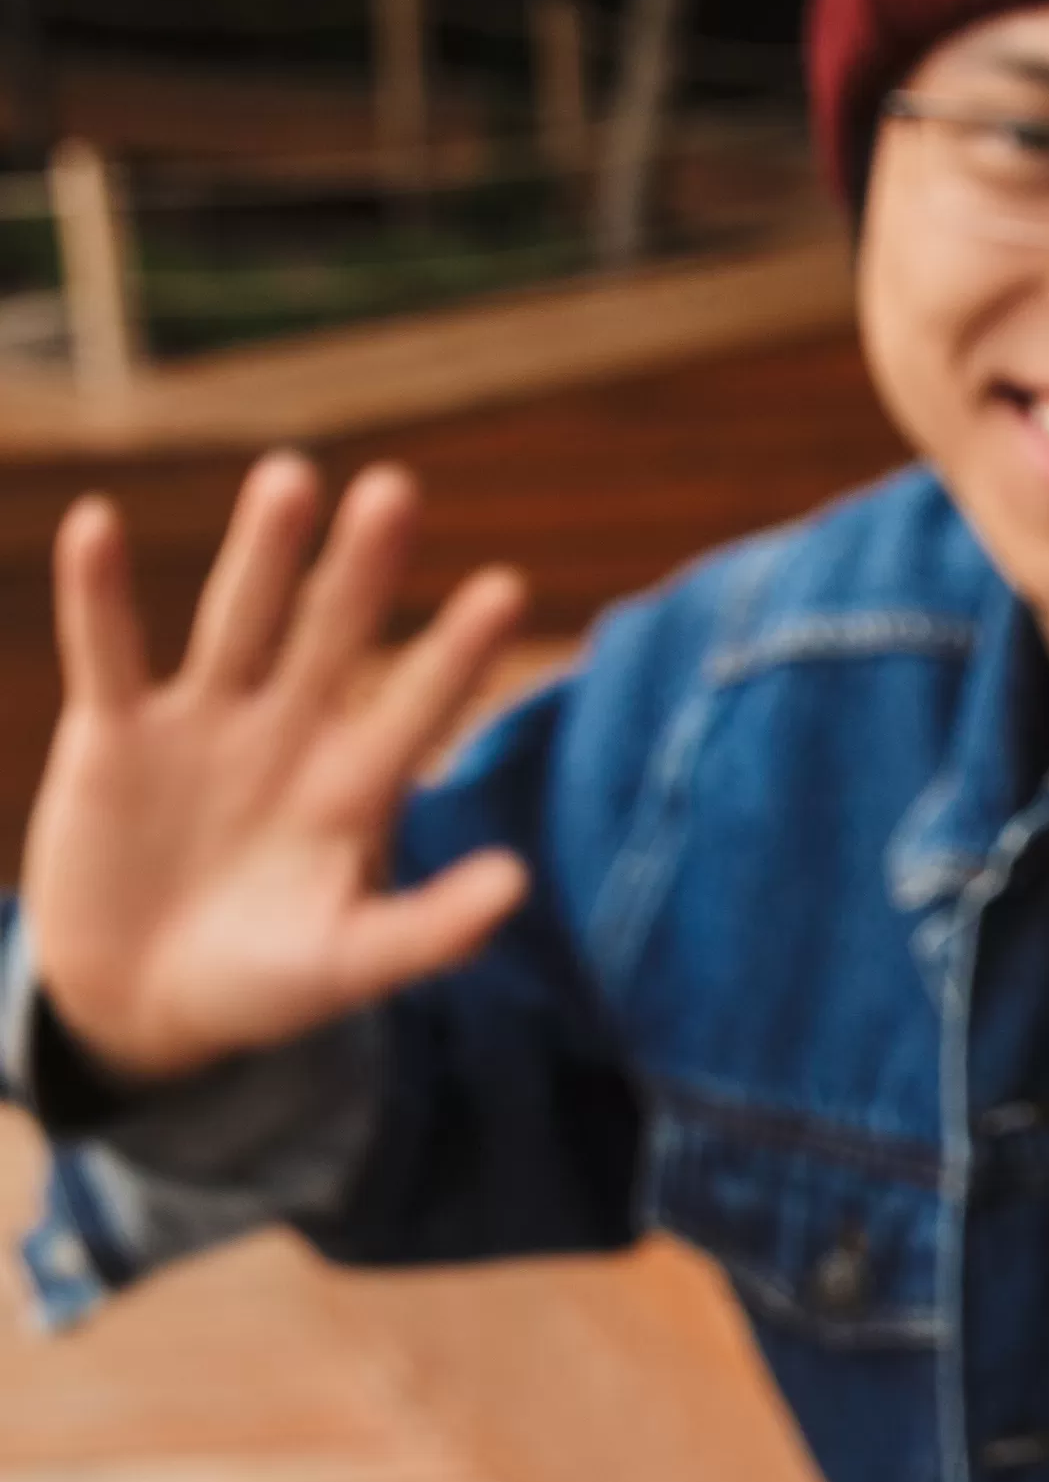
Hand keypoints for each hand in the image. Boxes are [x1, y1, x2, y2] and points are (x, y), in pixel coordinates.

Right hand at [21, 454, 533, 1083]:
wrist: (142, 1005)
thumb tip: (518, 883)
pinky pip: (108, 652)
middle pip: (334, 634)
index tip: (506, 586)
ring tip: (291, 476)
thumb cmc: (264, 985)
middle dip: (362, 568)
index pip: (419, 701)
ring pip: (238, 620)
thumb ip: (429, 928)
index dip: (457, 649)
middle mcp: (289, 733)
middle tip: (395, 491)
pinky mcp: (113, 736)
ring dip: (260, 553)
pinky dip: (100, 594)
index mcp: (356, 785)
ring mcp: (203, 725)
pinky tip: (97, 525)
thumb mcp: (349, 965)